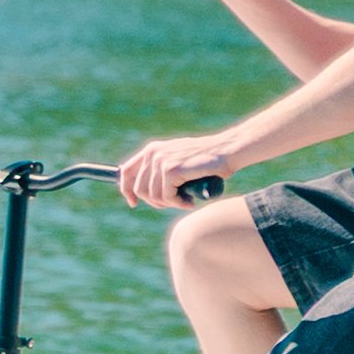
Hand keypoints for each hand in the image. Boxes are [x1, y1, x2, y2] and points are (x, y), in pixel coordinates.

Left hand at [117, 133, 236, 210]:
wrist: (227, 151)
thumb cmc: (206, 161)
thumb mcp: (178, 161)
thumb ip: (161, 171)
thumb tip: (145, 193)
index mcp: (151, 150)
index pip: (126, 172)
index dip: (126, 190)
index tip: (133, 203)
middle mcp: (153, 153)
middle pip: (139, 190)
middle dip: (156, 202)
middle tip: (176, 202)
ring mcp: (160, 160)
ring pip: (153, 196)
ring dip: (171, 204)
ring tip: (186, 200)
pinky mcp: (171, 169)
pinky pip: (167, 197)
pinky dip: (179, 203)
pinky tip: (190, 200)